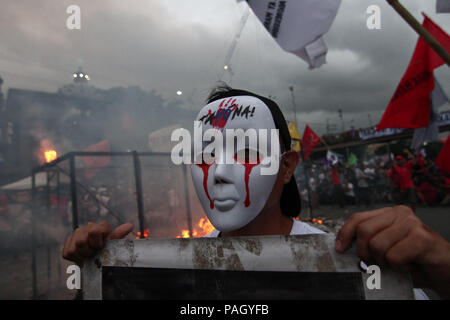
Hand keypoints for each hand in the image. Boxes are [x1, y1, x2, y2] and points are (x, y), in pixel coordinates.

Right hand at [62, 221, 133, 266]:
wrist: (97, 262)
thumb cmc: (107, 251)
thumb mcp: (113, 244)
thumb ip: (118, 235)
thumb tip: (130, 226)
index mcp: (99, 226)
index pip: (94, 231)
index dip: (97, 243)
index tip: (100, 247)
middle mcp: (86, 228)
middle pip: (81, 241)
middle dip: (88, 251)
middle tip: (94, 253)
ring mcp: (75, 235)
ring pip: (74, 248)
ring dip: (82, 255)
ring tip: (89, 256)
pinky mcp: (67, 244)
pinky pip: (68, 253)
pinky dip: (75, 258)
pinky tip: (82, 257)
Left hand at [335, 205, 449, 297]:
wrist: (445, 270)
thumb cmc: (415, 260)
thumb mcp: (387, 248)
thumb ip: (369, 242)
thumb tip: (342, 246)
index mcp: (389, 213)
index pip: (357, 218)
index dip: (345, 233)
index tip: (340, 248)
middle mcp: (400, 214)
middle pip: (364, 231)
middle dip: (366, 253)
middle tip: (378, 263)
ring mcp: (412, 223)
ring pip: (377, 245)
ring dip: (385, 262)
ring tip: (399, 263)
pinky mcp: (422, 238)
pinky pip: (394, 256)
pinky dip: (399, 267)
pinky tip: (410, 265)